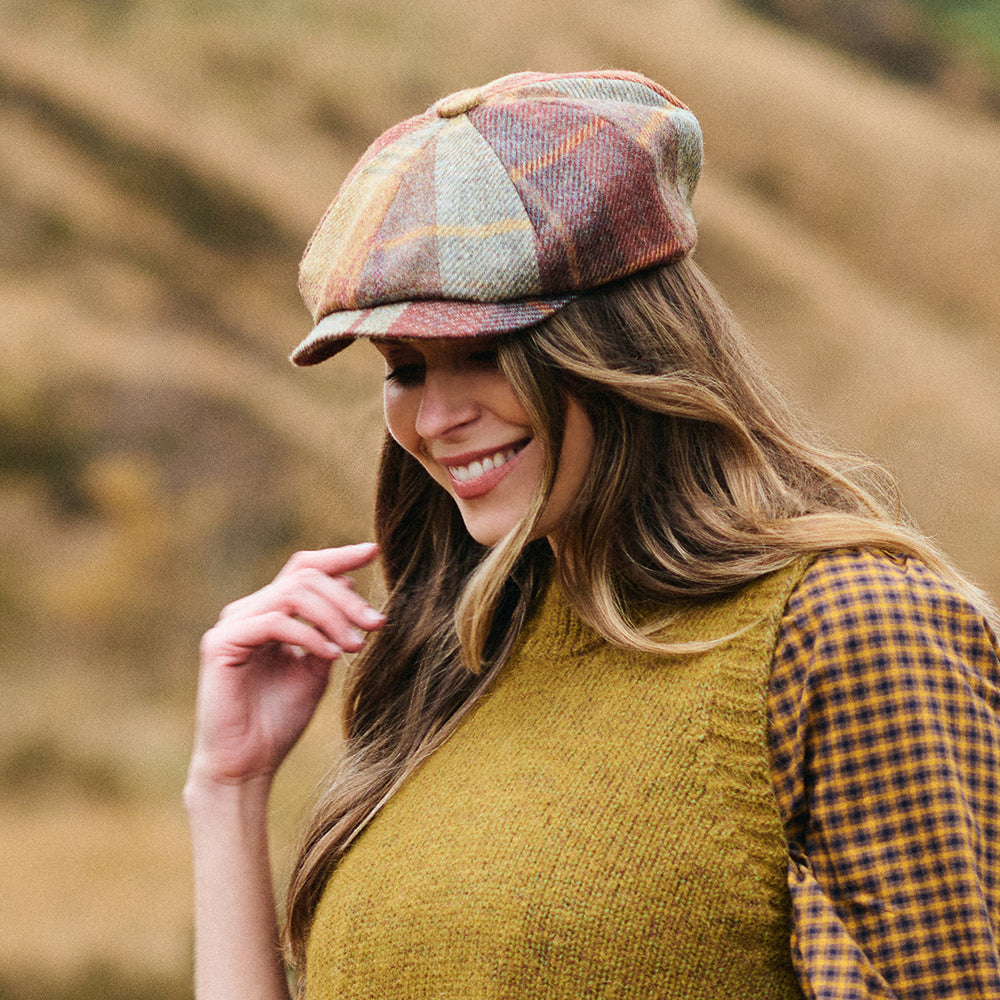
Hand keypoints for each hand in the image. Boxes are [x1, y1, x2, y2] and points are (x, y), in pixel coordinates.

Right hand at [188, 543, 384, 788]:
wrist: (249, 764)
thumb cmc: (280, 720)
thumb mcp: (317, 667)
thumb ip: (330, 629)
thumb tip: (351, 586)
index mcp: (270, 612)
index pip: (303, 569)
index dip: (338, 556)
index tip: (373, 552)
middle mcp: (248, 611)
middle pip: (304, 577)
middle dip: (346, 596)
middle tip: (376, 623)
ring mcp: (232, 625)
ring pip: (292, 593)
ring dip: (333, 615)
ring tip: (356, 645)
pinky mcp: (221, 644)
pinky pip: (274, 622)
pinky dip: (309, 635)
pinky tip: (330, 654)